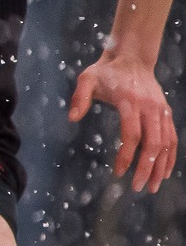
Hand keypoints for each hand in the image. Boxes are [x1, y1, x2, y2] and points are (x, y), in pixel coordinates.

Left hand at [70, 52, 177, 192]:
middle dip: (147, 168)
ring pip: (166, 143)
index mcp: (131, 102)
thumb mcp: (87, 78)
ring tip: (153, 186)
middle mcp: (150, 108)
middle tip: (139, 188)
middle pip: (153, 143)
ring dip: (161, 166)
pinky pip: (172, 137)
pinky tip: (165, 171)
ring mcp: (161, 110)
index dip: (126, 156)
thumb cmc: (106, 71)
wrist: (132, 57)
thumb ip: (79, 97)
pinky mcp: (166, 112)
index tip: (118, 173)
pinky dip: (171, 155)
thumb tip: (72, 118)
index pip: (132, 135)